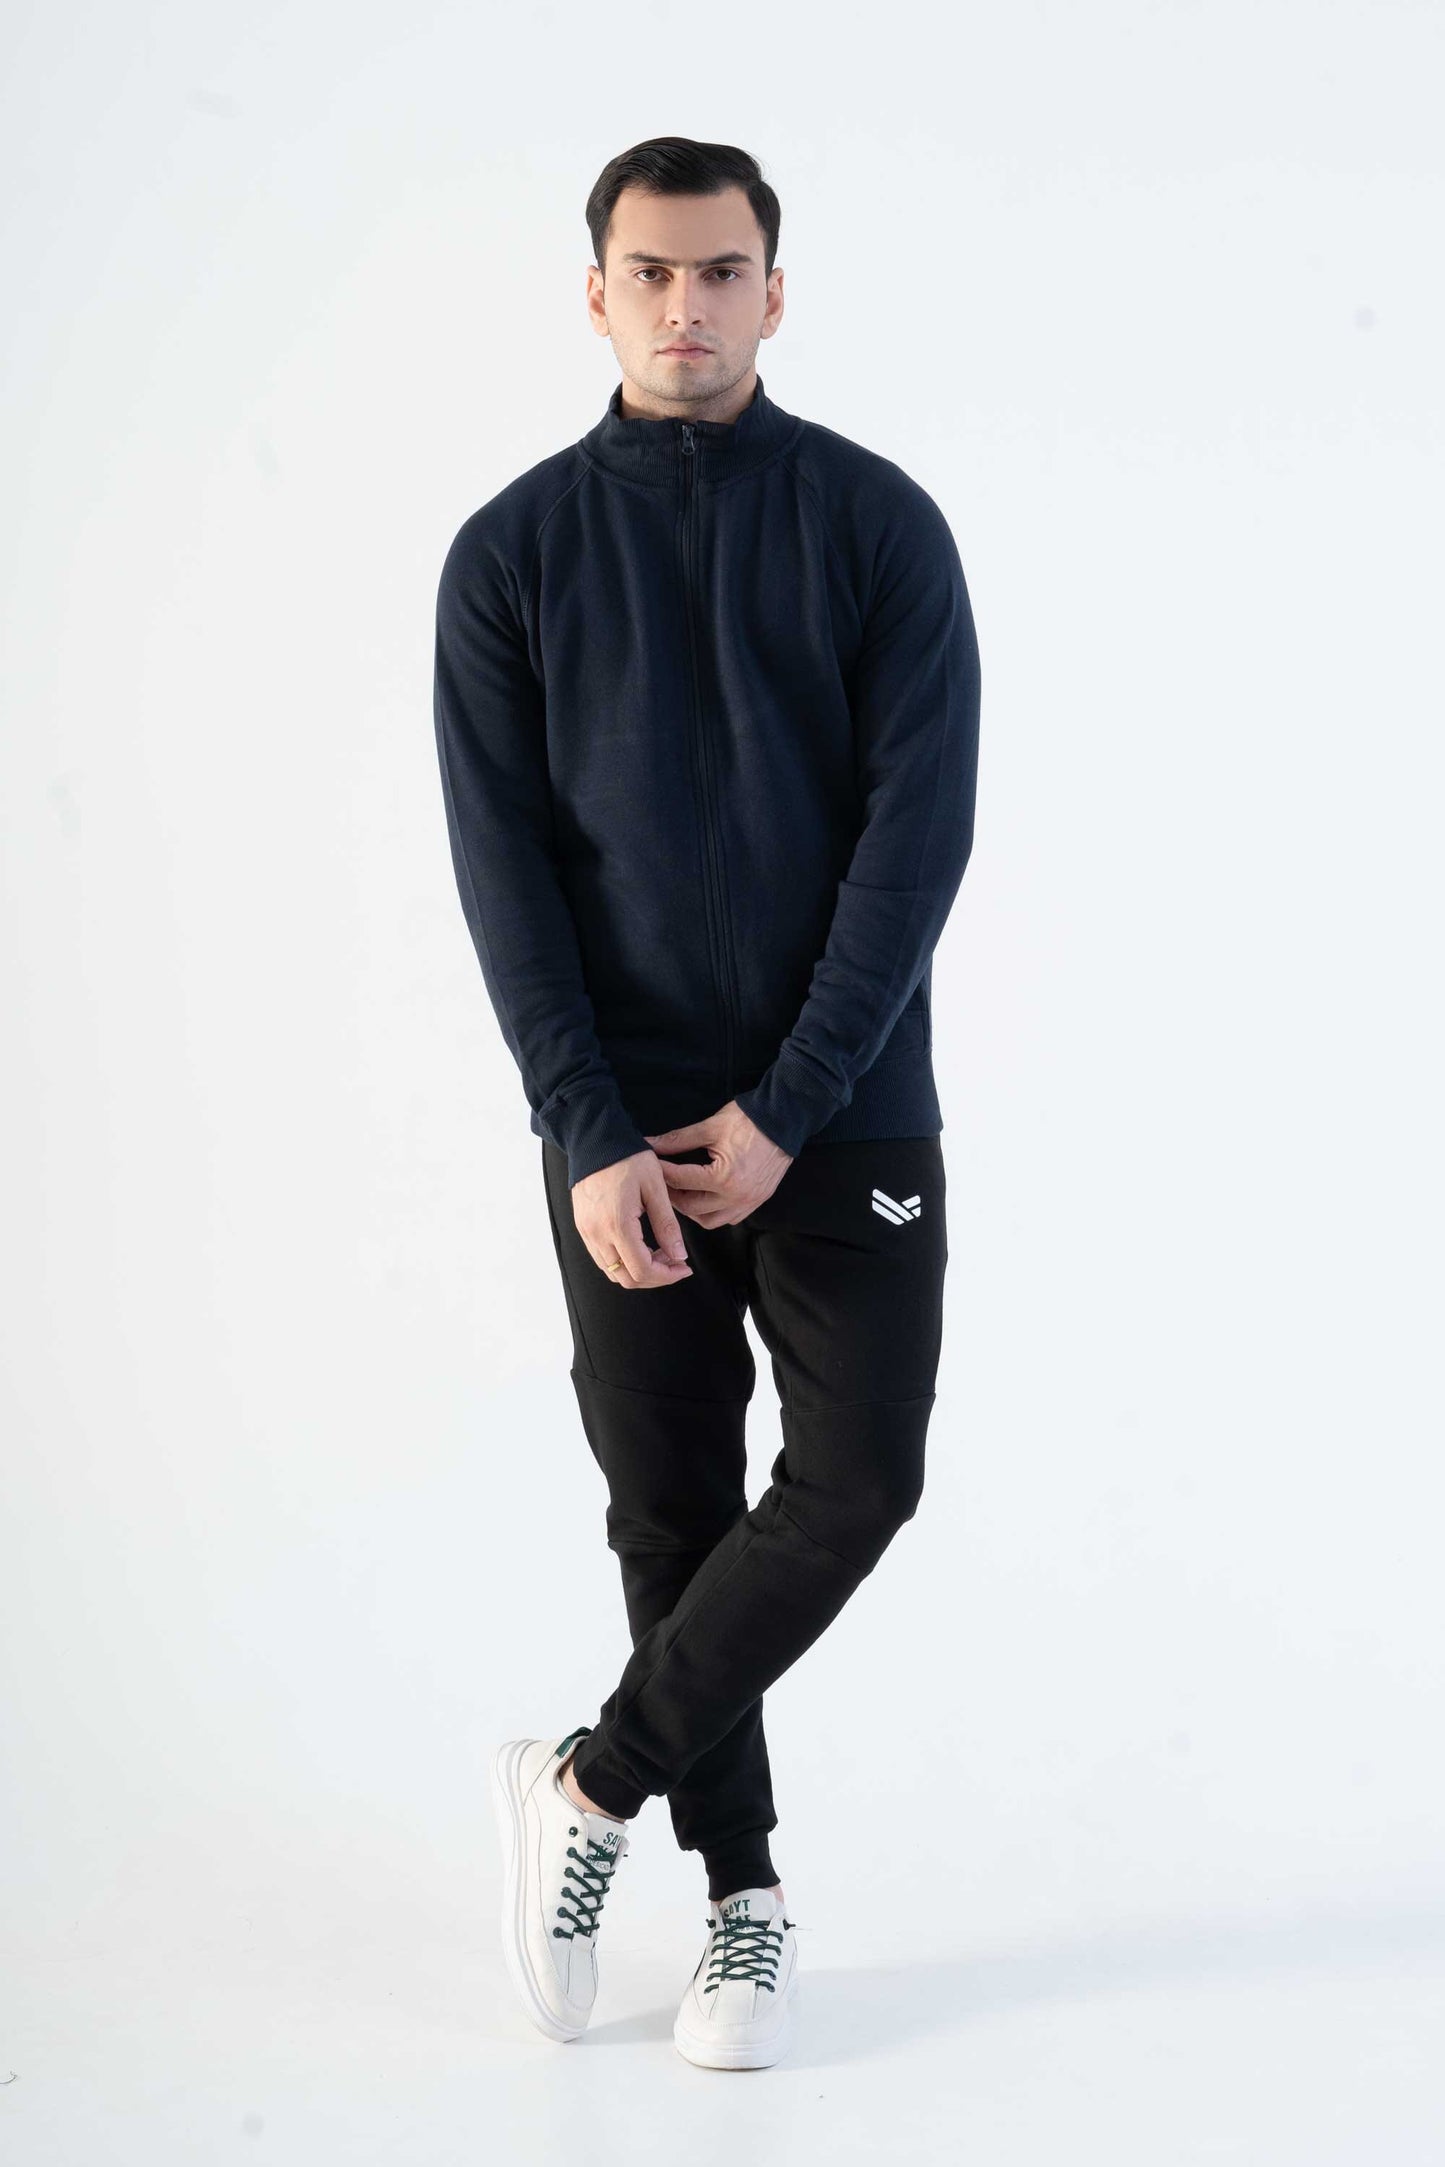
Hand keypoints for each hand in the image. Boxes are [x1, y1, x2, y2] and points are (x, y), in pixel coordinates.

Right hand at [572, 1148, 694, 1289]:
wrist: (595, 1140)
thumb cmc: (628, 1158)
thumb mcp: (655, 1188)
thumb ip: (667, 1225)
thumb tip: (678, 1256)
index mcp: (617, 1225)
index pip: (642, 1271)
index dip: (667, 1276)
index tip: (684, 1267)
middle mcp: (597, 1234)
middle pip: (627, 1278)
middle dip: (655, 1277)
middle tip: (675, 1262)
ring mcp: (586, 1232)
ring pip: (613, 1271)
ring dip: (639, 1270)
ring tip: (660, 1253)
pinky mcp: (583, 1227)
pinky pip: (602, 1258)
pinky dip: (623, 1261)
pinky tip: (640, 1246)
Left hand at [644, 1103, 793, 1227]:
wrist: (783, 1120)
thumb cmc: (747, 1121)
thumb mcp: (710, 1127)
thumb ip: (677, 1140)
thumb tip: (650, 1145)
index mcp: (723, 1177)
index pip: (681, 1180)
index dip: (661, 1172)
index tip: (650, 1166)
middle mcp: (736, 1196)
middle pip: (690, 1207)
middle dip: (672, 1194)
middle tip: (661, 1181)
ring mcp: (749, 1202)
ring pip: (709, 1221)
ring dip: (691, 1209)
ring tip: (681, 1191)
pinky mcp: (757, 1202)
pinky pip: (728, 1219)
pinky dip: (712, 1212)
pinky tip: (704, 1197)